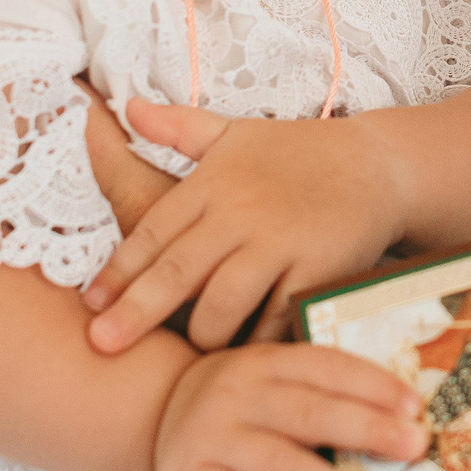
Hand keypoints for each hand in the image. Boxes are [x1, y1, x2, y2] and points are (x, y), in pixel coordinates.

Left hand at [84, 99, 408, 352]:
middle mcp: (241, 212)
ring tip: (184, 359)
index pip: (153, 231)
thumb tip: (125, 108)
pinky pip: (278, 319)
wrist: (379, 165)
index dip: (119, 270)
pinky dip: (258, 344)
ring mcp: (281, 243)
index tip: (90, 304)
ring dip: (200, 336)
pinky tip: (242, 363)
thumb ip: (180, 128)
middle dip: (135, 313)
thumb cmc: (300, 152)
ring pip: (224, 303)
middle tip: (100, 347)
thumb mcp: (236, 133)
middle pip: (177, 272)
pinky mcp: (319, 269)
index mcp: (214, 182)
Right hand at [155, 342, 425, 470]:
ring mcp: (211, 436)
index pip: (327, 367)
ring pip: (277, 463)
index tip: (416, 407)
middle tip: (415, 447)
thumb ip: (322, 394)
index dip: (373, 385)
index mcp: (269, 361)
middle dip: (366, 430)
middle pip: (310, 412)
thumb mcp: (273, 382)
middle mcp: (239, 393)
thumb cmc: (243, 405)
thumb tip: (404, 422)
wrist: (157, 414)